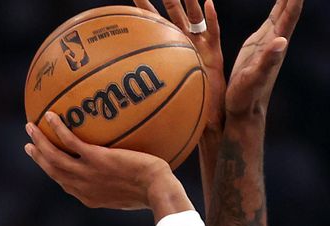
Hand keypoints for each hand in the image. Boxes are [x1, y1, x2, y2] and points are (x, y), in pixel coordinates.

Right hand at [25, 112, 188, 217]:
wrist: (156, 190)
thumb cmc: (154, 191)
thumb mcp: (136, 192)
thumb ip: (126, 182)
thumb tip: (134, 169)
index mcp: (90, 197)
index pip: (66, 184)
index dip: (52, 172)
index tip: (45, 162)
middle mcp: (83, 187)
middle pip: (53, 171)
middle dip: (38, 157)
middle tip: (28, 144)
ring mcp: (87, 173)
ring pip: (54, 157)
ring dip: (39, 141)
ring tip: (30, 126)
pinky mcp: (94, 159)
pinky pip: (70, 141)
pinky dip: (57, 128)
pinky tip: (50, 114)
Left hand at [134, 0, 224, 132]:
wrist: (207, 111)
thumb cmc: (183, 104)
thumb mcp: (160, 95)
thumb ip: (144, 90)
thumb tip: (115, 99)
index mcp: (169, 47)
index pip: (153, 24)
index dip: (143, 8)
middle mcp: (184, 41)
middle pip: (173, 14)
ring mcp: (200, 43)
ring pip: (194, 16)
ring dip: (189, 1)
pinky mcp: (215, 50)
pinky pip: (213, 31)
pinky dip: (211, 18)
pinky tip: (208, 3)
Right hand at [226, 0, 302, 119]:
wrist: (244, 111)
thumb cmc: (247, 97)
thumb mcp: (254, 78)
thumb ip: (267, 61)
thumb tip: (281, 41)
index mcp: (276, 44)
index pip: (290, 14)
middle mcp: (276, 39)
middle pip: (290, 8)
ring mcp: (269, 40)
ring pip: (283, 11)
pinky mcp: (259, 44)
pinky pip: (272, 18)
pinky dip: (277, 4)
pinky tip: (279, 0)